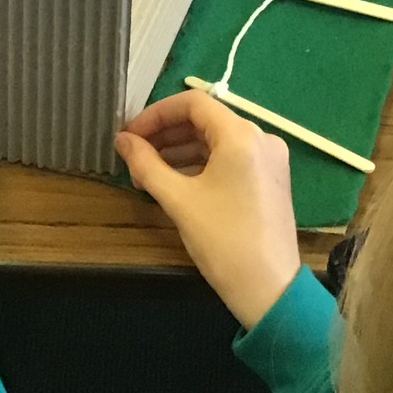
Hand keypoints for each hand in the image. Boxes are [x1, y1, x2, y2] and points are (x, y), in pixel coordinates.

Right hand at [116, 91, 299, 329]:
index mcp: (241, 135)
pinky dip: (202, 164)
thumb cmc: (222, 240)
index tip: (130, 135)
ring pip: (217, 140)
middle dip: (166, 134)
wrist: (269, 288)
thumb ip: (146, 164)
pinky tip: (175, 181)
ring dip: (181, 151)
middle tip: (133, 154)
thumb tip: (122, 141)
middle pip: (205, 120)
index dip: (156, 114)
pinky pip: (231, 158)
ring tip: (147, 172)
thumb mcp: (178, 200)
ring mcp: (270, 158)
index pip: (193, 103)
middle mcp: (261, 137)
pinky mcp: (270, 178)